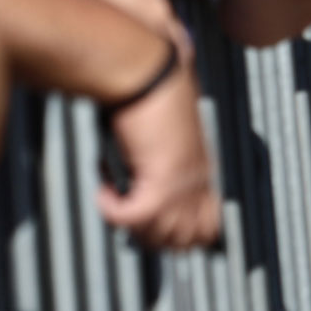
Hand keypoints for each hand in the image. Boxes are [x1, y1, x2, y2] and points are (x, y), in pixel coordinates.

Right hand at [98, 44, 221, 248]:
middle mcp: (198, 181)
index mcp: (201, 168)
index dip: (177, 234)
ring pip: (160, 235)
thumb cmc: (151, 92)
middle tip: (125, 211)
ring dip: (131, 224)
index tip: (148, 223)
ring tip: (115, 196)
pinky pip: (134, 218)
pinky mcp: (162, 182)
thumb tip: (138, 181)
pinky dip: (112, 210)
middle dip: (149, 234)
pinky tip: (104, 189)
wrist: (147, 71)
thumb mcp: (162, 133)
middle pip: (183, 239)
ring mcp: (184, 184)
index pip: (206, 227)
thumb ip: (159, 161)